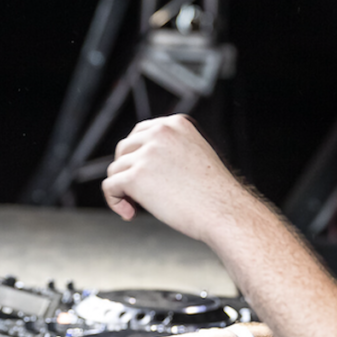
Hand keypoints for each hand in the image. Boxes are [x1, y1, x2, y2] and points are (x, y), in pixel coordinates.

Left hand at [102, 114, 247, 242]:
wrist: (225, 212)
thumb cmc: (215, 192)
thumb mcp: (196, 154)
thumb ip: (171, 150)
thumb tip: (140, 162)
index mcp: (176, 123)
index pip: (140, 133)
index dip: (137, 156)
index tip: (145, 176)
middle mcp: (160, 132)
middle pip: (124, 149)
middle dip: (128, 171)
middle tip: (141, 194)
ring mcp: (147, 153)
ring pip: (115, 169)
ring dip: (123, 189)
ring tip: (138, 207)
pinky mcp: (136, 176)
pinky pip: (110, 187)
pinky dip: (115, 202)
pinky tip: (129, 213)